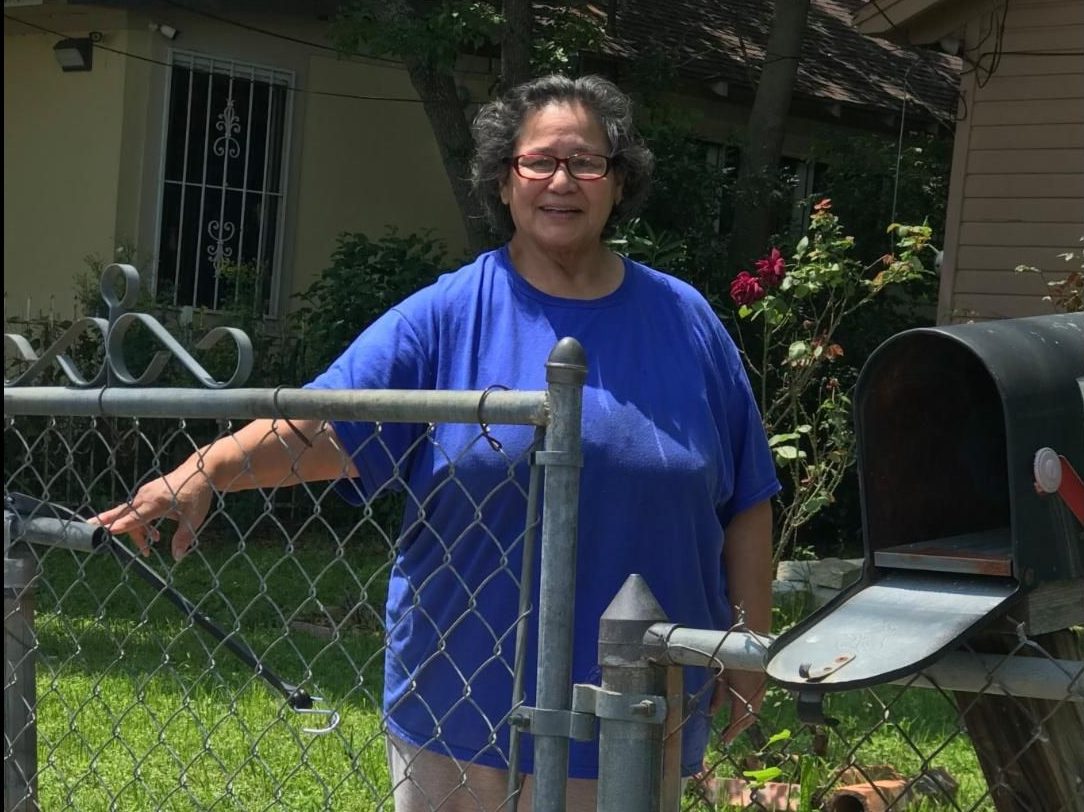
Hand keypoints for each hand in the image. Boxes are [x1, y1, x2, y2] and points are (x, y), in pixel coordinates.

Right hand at [90, 463, 212, 561]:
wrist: (199, 471)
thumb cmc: (198, 494)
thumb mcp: (195, 517)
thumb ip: (184, 537)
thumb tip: (177, 557)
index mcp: (158, 502)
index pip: (137, 516)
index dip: (123, 525)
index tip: (109, 531)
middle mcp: (146, 496)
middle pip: (123, 513)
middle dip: (105, 521)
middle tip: (86, 528)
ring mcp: (144, 494)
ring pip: (130, 515)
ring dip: (136, 534)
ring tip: (147, 551)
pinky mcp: (145, 494)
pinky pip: (136, 511)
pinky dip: (140, 525)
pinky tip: (154, 536)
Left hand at [709, 668, 766, 744]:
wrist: (756, 651)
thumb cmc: (736, 663)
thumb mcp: (722, 678)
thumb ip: (718, 697)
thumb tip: (712, 712)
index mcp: (743, 701)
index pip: (736, 722)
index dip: (730, 733)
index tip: (724, 741)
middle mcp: (753, 702)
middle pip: (746, 722)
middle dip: (737, 730)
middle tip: (727, 736)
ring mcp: (760, 697)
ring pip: (751, 715)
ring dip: (743, 723)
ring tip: (734, 727)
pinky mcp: (762, 691)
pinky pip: (755, 708)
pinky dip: (748, 715)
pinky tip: (743, 713)